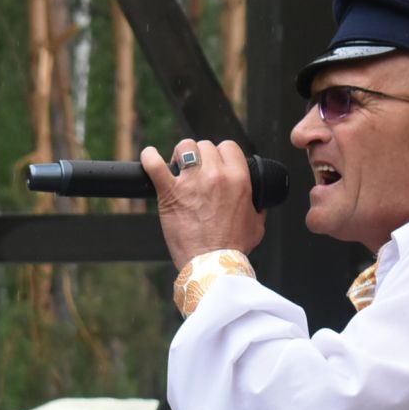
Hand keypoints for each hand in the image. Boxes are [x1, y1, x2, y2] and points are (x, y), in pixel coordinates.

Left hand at [141, 139, 266, 269]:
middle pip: (206, 146)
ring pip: (185, 147)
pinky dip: (149, 157)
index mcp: (238, 179)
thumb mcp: (256, 224)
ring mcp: (191, 182)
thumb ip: (258, 207)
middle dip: (202, 156)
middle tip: (197, 171)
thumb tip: (259, 202)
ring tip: (179, 166)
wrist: (212, 264)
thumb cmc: (233, 248)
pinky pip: (154, 164)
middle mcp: (215, 176)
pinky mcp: (170, 192)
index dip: (222, 154)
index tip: (217, 163)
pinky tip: (150, 157)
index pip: (229, 147)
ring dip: (181, 155)